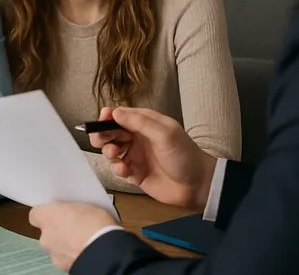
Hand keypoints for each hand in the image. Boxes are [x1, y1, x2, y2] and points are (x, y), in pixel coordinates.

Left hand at [29, 203, 117, 272]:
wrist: (105, 252)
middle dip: (58, 229)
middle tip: (75, 225)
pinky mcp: (63, 267)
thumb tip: (72, 213)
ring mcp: (53, 253)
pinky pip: (65, 258)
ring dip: (66, 243)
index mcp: (47, 216)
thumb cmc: (96, 225)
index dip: (47, 213)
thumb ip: (71, 209)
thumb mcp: (86, 205)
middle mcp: (46, 236)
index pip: (36, 214)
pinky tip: (86, 250)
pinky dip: (72, 255)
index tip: (58, 211)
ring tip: (84, 240)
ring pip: (56, 246)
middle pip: (46, 231)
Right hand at [90, 107, 216, 210]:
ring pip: (111, 150)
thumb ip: (139, 123)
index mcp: (145, 123)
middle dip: (102, 135)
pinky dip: (118, 169)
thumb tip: (115, 112)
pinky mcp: (135, 174)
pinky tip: (125, 170)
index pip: (120, 115)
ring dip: (109, 151)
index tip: (101, 119)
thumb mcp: (165, 134)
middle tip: (101, 140)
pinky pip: (118, 169)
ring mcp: (135, 156)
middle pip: (111, 132)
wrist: (197, 186)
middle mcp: (138, 138)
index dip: (108, 117)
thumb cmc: (185, 156)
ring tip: (115, 154)